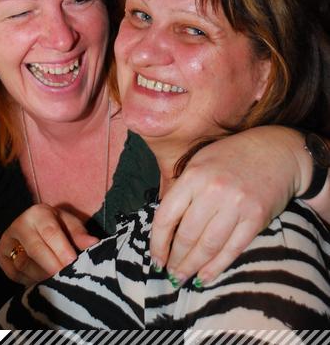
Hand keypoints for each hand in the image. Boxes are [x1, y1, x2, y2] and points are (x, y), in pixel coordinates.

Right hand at [0, 203, 98, 285]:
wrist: (30, 226)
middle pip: (35, 249)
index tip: (73, 263)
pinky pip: (14, 274)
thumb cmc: (55, 226)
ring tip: (56, 282)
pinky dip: (29, 280)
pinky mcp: (0, 255)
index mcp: (38, 213)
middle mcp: (19, 224)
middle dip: (52, 266)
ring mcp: (7, 240)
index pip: (50, 232)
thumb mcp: (69, 224)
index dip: (61, 249)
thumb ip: (79, 234)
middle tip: (66, 278)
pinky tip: (41, 281)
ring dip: (41, 276)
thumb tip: (93, 243)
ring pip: (23, 263)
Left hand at [149, 126, 304, 285]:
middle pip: (186, 235)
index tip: (155, 258)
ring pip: (208, 246)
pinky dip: (216, 267)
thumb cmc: (231, 157)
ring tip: (182, 278)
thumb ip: (183, 190)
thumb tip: (165, 227)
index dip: (157, 242)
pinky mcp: (255, 218)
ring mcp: (236, 205)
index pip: (167, 216)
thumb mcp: (200, 163)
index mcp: (194, 176)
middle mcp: (213, 191)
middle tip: (170, 273)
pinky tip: (204, 276)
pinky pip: (232, 249)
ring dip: (192, 266)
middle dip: (175, 259)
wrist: (274, 151)